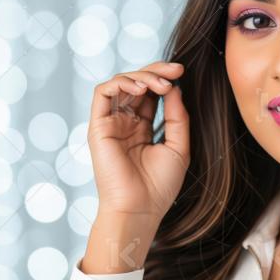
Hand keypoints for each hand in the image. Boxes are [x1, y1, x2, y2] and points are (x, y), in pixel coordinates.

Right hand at [87, 61, 189, 221]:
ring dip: (142, 76)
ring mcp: (110, 123)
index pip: (150, 93)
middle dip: (156, 71)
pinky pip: (102, 92)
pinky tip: (141, 89)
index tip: (181, 72)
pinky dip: (121, 83)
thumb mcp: (178, 146)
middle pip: (135, 83)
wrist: (139, 209)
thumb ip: (177, 117)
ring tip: (161, 85)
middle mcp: (124, 122)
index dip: (164, 78)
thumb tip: (175, 88)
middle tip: (176, 70)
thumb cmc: (159, 186)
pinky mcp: (98, 126)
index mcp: (141, 128)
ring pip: (120, 83)